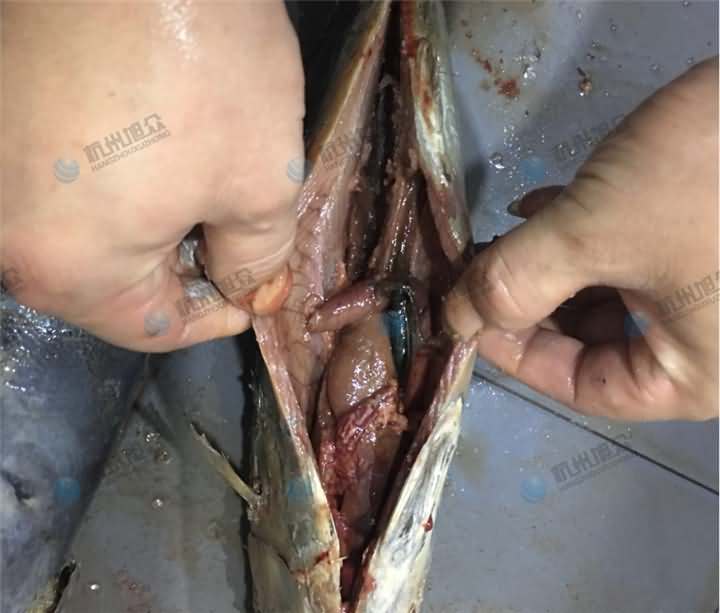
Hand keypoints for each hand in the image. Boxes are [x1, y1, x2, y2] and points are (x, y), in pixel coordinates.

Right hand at [1, 1, 302, 350]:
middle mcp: (6, 234)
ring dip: (150, 223)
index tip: (252, 299)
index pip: (151, 329)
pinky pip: (60, 184)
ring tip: (200, 188)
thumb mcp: (260, 182)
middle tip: (235, 239)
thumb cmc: (203, 67)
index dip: (213, 319)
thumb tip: (252, 294)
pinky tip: (152, 148)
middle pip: (112, 284)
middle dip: (183, 267)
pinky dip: (112, 183)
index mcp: (67, 267)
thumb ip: (258, 259)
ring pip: (86, 233)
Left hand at [445, 58, 717, 420]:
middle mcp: (705, 344)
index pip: (583, 388)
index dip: (516, 355)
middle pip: (593, 343)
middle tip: (479, 268)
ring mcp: (707, 292)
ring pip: (607, 295)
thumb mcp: (596, 234)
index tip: (467, 316)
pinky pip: (632, 255)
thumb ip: (515, 279)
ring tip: (503, 235)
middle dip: (530, 302)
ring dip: (550, 265)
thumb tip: (456, 317)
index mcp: (691, 375)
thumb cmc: (705, 180)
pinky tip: (541, 206)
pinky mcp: (704, 240)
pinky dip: (583, 236)